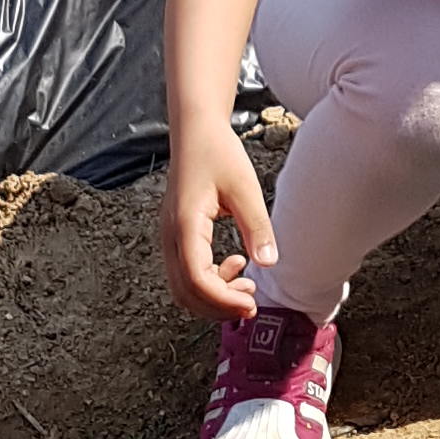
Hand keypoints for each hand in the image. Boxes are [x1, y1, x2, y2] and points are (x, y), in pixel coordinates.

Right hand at [161, 124, 275, 319]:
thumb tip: (269, 263)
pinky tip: (235, 264)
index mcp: (185, 225)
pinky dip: (209, 282)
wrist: (195, 132)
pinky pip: (186, 274)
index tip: (251, 303)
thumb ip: (256, 226)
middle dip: (218, 306)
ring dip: (213, 296)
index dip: (223, 299)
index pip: (197, 279)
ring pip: (183, 288)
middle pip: (185, 293)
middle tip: (251, 303)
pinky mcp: (176, 237)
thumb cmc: (217, 153)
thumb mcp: (245, 188)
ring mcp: (170, 238)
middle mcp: (170, 236)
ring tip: (246, 283)